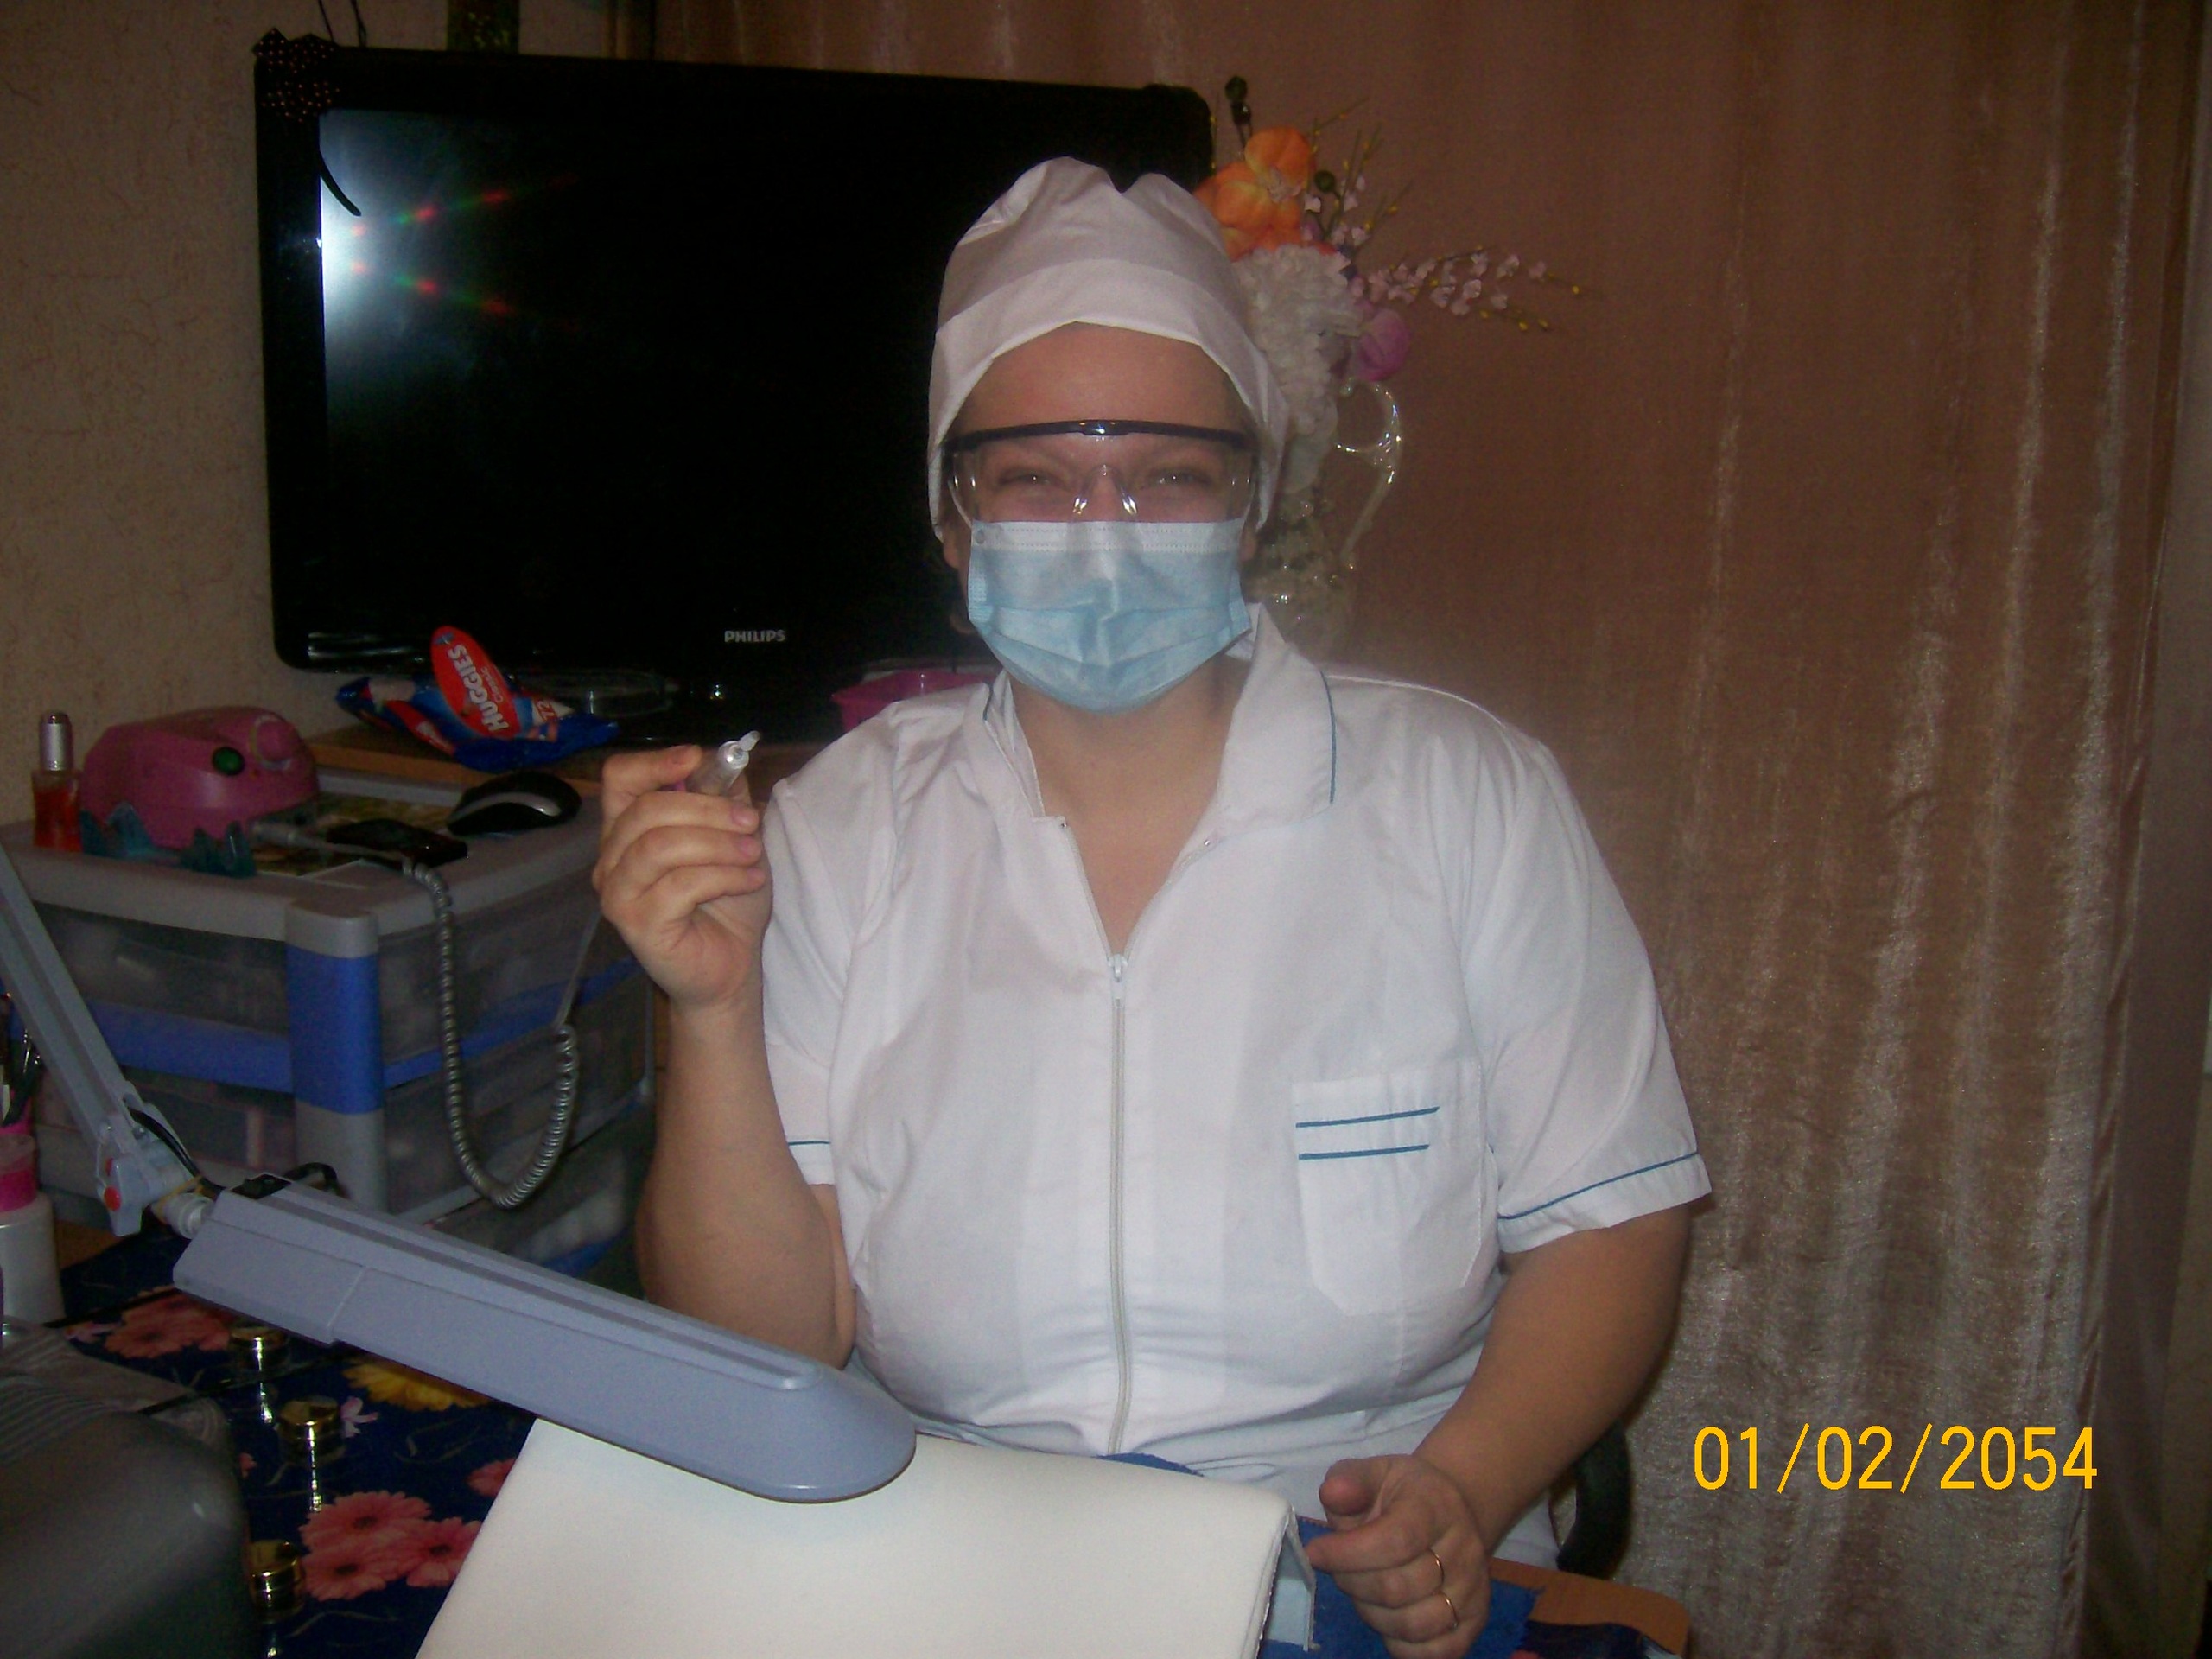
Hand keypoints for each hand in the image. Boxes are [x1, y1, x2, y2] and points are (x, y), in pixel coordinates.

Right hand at [593, 746, 770, 1012]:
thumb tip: (726, 758)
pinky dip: (723, 876)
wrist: (730, 968)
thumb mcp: (734, 838)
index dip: (656, 761)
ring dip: (717, 843)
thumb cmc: (725, 903)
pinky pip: (679, 885)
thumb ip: (724, 798)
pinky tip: (749, 880)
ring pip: (660, 846)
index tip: (698, 759)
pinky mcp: (636, 923)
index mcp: (627, 829)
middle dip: (707, 809)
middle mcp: (612, 858)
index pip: (620, 778)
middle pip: (646, 809)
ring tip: (753, 854)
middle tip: (750, 822)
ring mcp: (618, 893)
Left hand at [1304, 1455, 1491, 1658]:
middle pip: (1398, 1588)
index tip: (1316, 1552)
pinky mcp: (1473, 1622)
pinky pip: (1432, 1653)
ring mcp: (1473, 1590)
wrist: (1449, 1514)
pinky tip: (1385, 1616)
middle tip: (1340, 1569)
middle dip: (1353, 1583)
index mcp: (1436, 1507)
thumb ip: (1349, 1480)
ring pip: (1413, 1625)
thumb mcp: (1373, 1473)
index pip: (1395, 1541)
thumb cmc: (1401, 1497)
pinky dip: (1399, 1644)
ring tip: (1362, 1591)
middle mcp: (1464, 1550)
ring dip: (1372, 1614)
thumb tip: (1334, 1494)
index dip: (1348, 1554)